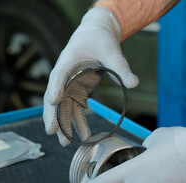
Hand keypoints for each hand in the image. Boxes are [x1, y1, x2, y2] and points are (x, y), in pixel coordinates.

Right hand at [43, 8, 138, 145]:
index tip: (53, 101)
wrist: (95, 35)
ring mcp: (69, 84)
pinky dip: (78, 121)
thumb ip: (121, 66)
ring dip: (65, 124)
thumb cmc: (99, 40)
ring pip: (64, 107)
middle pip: (55, 97)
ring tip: (66, 144)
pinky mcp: (77, 90)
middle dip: (53, 115)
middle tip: (52, 132)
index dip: (55, 87)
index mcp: (68, 60)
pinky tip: (84, 135)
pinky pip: (76, 108)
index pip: (59, 75)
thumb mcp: (112, 50)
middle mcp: (64, 75)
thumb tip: (134, 83)